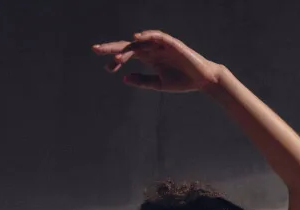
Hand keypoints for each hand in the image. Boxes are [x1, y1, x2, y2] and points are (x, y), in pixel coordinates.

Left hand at [92, 30, 223, 92]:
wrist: (203, 81)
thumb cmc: (183, 82)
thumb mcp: (159, 84)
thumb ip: (142, 80)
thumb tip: (124, 78)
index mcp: (149, 58)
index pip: (128, 54)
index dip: (116, 60)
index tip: (107, 68)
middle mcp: (153, 49)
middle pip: (129, 46)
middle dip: (112, 48)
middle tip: (96, 50)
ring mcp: (162, 46)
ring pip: (140, 41)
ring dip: (127, 46)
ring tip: (114, 53)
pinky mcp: (173, 44)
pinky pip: (158, 36)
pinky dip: (147, 35)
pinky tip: (136, 38)